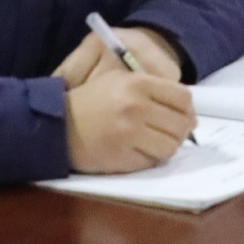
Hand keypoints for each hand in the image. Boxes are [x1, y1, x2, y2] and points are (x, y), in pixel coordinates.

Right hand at [60, 35, 194, 174]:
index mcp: (139, 84)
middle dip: (180, 131)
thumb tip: (189, 114)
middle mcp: (136, 108)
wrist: (53, 125)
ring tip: (154, 144)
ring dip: (166, 147)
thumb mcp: (121, 81)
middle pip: (180, 124)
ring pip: (170, 146)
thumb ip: (155, 91)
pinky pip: (149, 162)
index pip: (183, 98)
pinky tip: (138, 152)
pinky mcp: (119, 157)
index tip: (184, 116)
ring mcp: (128, 134)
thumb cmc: (90, 102)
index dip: (188, 110)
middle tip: (170, 134)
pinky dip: (149, 160)